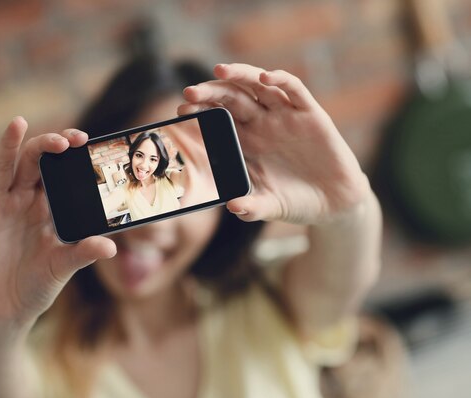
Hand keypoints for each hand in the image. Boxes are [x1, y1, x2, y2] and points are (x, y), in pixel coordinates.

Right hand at [0, 117, 115, 324]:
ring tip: (20, 122)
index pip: (58, 172)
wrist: (5, 310)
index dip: (67, 155)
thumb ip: (83, 253)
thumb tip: (111, 247)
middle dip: (46, 147)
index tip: (83, 141)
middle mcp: (22, 200)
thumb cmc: (37, 287)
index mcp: (46, 207)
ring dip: (11, 144)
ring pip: (3, 166)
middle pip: (33, 163)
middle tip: (64, 140)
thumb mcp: (62, 268)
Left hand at [179, 63, 369, 224]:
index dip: (201, 112)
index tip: (182, 112)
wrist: (335, 203)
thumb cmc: (296, 202)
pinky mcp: (311, 115)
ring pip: (259, 85)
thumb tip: (233, 207)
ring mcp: (286, 117)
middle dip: (210, 92)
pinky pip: (295, 90)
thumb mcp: (270, 206)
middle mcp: (263, 124)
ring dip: (240, 75)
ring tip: (219, 71)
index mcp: (246, 142)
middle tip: (189, 92)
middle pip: (232, 97)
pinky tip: (266, 77)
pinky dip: (281, 79)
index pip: (218, 118)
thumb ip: (251, 207)